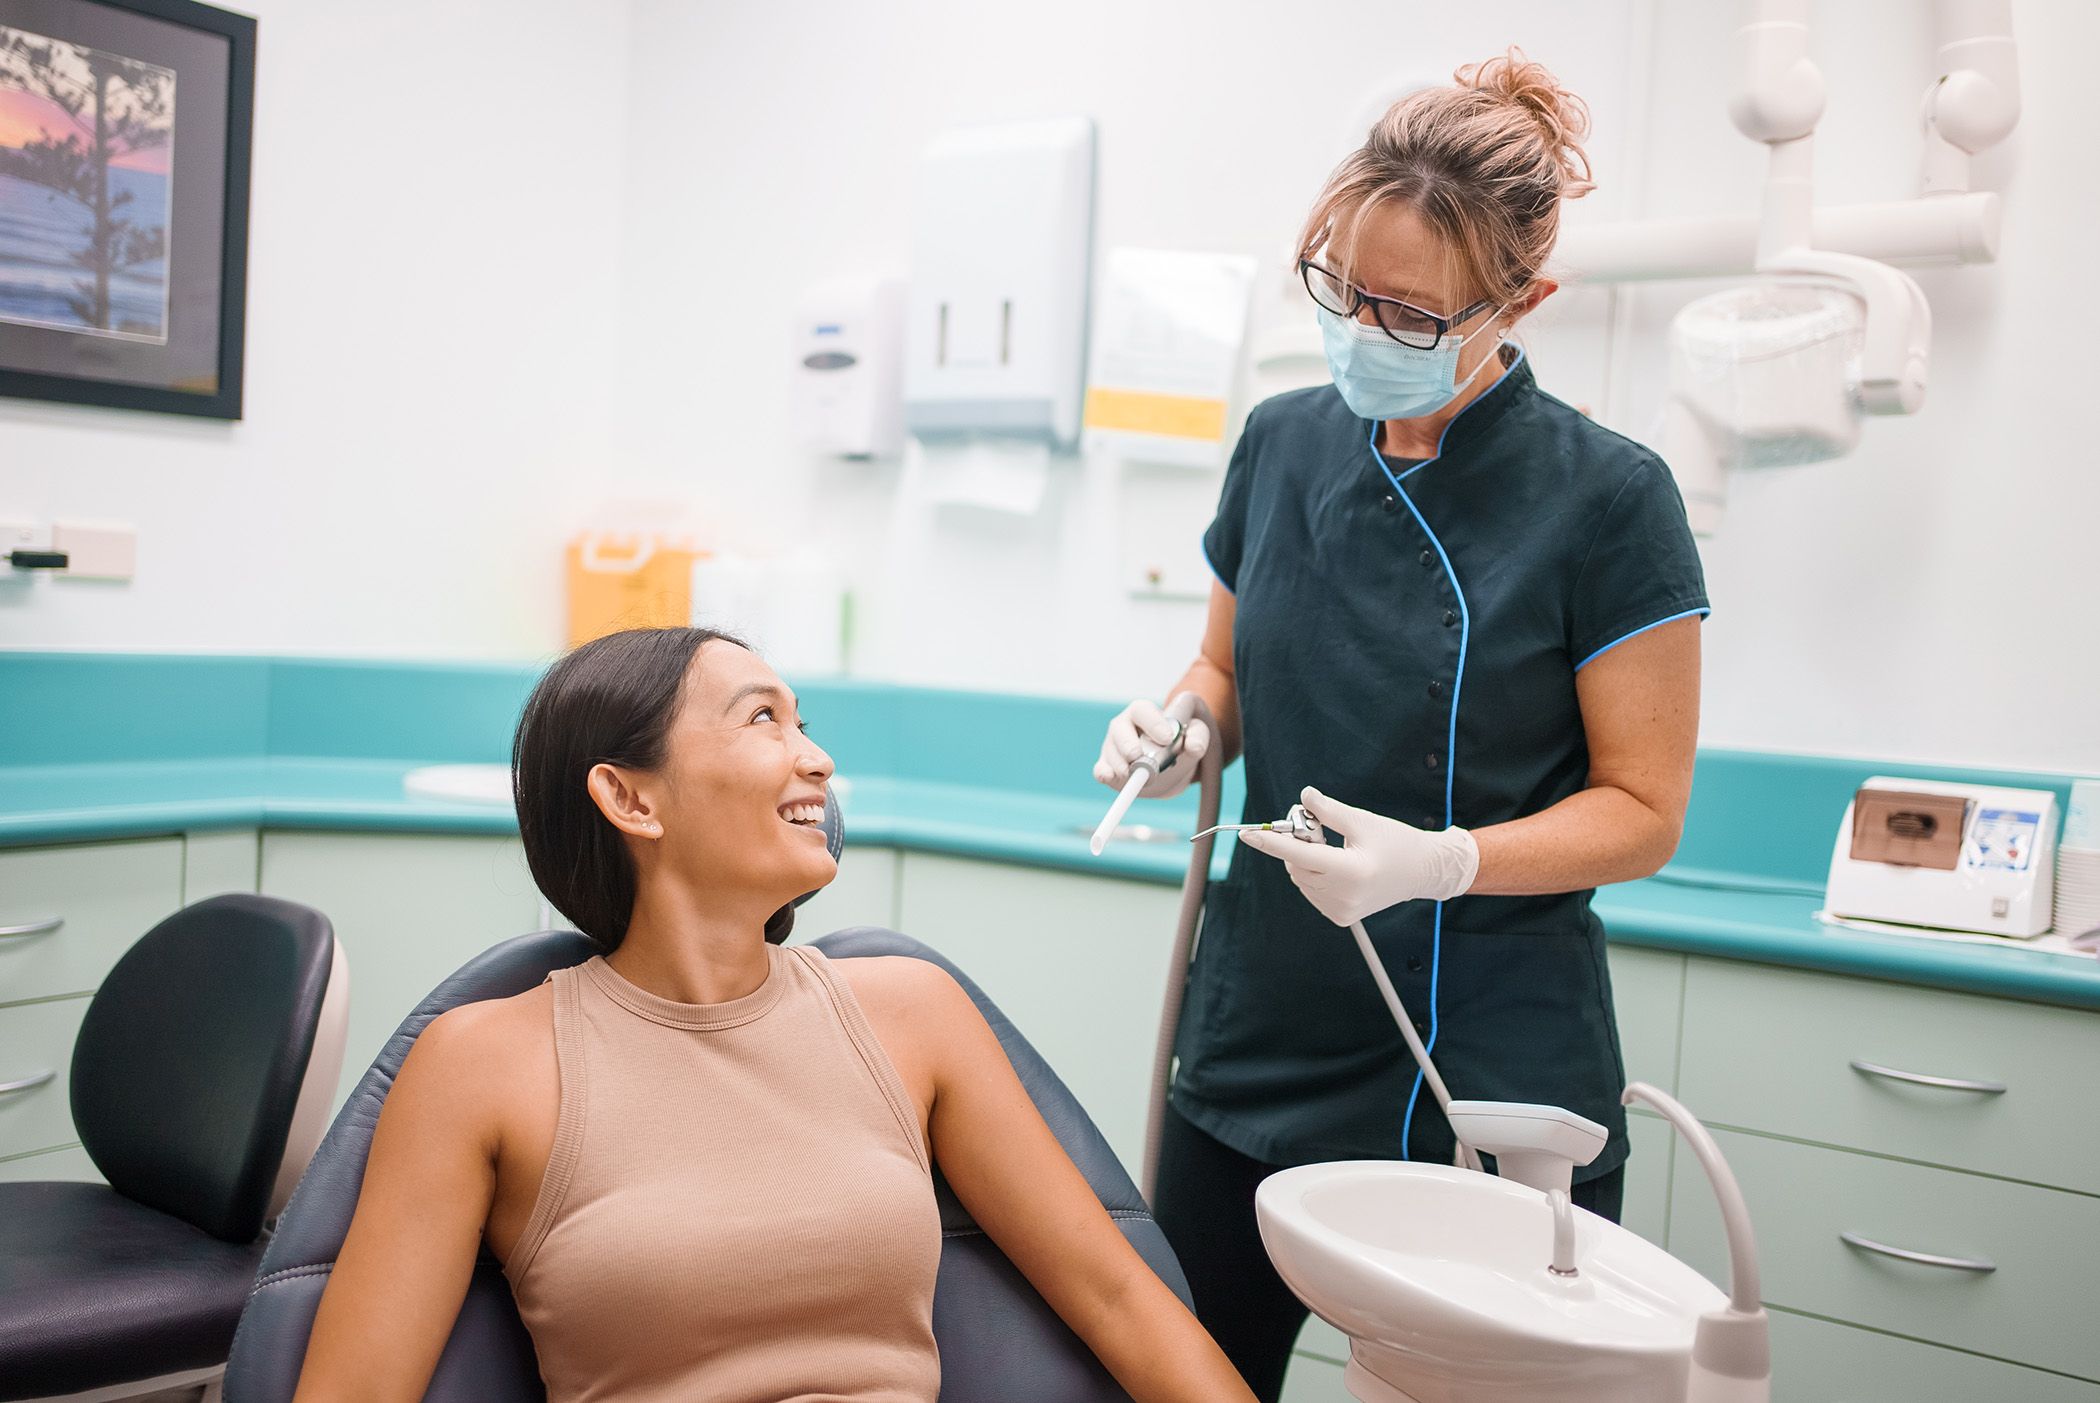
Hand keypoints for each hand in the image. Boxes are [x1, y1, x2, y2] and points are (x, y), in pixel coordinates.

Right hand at [1093, 698, 1210, 799]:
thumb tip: (1193, 745)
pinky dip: (1104, 774)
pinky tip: (1110, 777)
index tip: (1167, 739)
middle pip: (1119, 730)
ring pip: (1110, 752)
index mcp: (1143, 713)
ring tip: (1133, 775)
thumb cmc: (1178, 744)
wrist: (1167, 767)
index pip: (1142, 710)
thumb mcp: (1195, 734)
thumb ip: (1199, 735)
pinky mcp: (1106, 766)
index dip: (1152, 723)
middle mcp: (1123, 726)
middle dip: (1127, 744)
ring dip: (1121, 764)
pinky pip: (1100, 770)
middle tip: (1138, 756)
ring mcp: (1112, 747)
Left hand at [1239, 786, 1479, 925]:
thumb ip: (1329, 811)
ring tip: (1335, 849)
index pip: (1300, 855)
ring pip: (1300, 878)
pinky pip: (1310, 890)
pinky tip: (1338, 867)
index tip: (1247, 834)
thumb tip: (1303, 796)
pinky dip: (1313, 874)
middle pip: (1297, 865)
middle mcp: (1344, 896)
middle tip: (1318, 828)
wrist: (1422, 872)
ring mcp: (1341, 910)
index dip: (1271, 842)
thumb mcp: (1363, 821)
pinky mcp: (1340, 917)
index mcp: (1351, 871)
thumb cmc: (1396, 842)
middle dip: (1298, 843)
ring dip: (1305, 859)